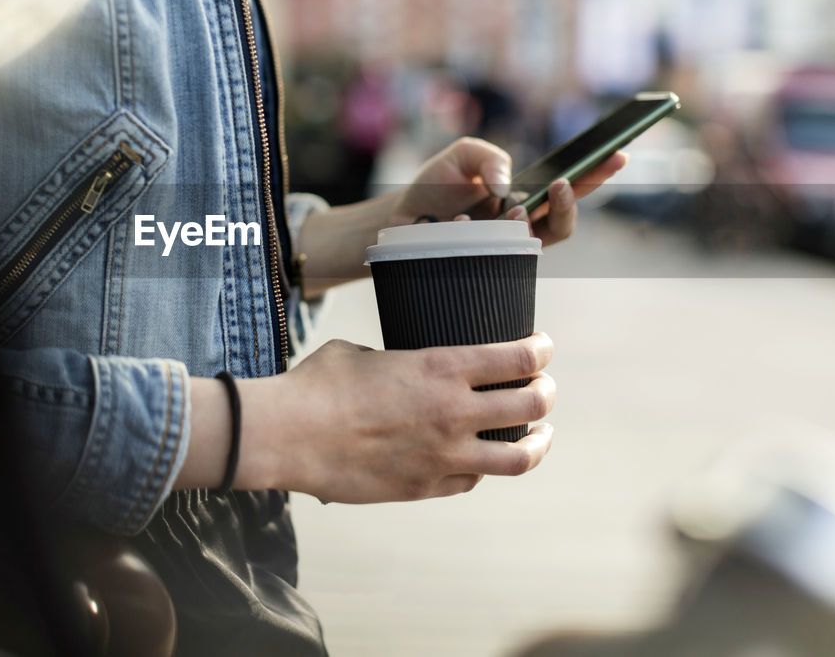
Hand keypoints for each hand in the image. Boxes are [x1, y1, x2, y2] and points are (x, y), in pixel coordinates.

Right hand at [239, 333, 555, 502]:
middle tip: (543, 388)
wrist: (289, 436)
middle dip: (545, 393)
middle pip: (532, 405)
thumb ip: (395, 360)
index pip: (519, 358)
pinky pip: (474, 480)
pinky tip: (481, 458)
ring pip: (521, 456)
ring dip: (538, 442)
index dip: (540, 350)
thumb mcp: (362, 353)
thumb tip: (397, 368)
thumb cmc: (318, 385)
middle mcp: (454, 411)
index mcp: (442, 367)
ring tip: (540, 435)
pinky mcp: (426, 487)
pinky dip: (484, 467)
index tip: (542, 348)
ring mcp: (445, 455)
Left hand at [390, 137, 627, 246]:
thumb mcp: (461, 156)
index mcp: (525, 196)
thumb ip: (488, 157)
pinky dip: (476, 232)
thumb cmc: (436, 187)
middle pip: (564, 223)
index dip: (597, 173)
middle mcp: (521, 225)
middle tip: (562, 185)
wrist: (400, 216)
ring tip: (510, 208)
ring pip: (536, 243)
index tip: (618, 155)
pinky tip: (459, 222)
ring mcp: (504, 248)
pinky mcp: (482, 264)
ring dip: (526, 223)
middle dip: (570, 203)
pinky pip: (493, 256)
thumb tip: (507, 187)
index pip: (570, 185)